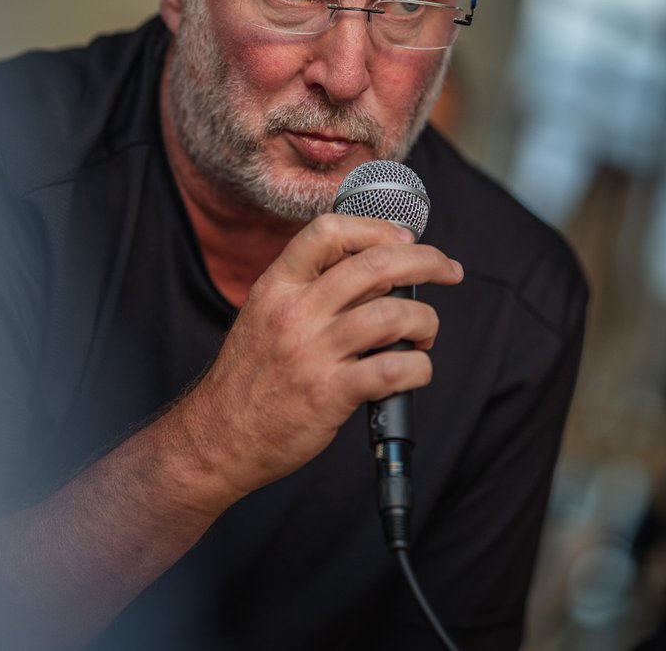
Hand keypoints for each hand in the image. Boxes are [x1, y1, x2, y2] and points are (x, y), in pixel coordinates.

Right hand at [175, 213, 463, 501]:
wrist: (217, 437)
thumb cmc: (250, 378)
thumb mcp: (265, 316)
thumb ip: (312, 291)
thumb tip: (379, 272)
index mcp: (277, 286)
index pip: (328, 231)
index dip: (377, 227)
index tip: (405, 239)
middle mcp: (295, 313)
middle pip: (376, 265)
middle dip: (426, 262)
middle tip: (447, 270)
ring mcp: (313, 353)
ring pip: (393, 316)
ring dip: (425, 322)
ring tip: (424, 335)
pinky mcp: (329, 394)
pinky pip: (393, 369)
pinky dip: (418, 368)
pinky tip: (413, 372)